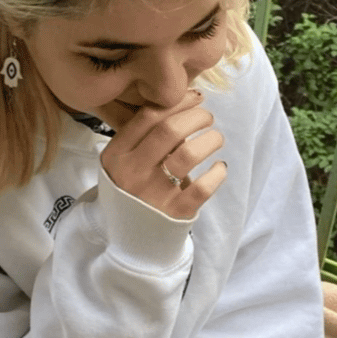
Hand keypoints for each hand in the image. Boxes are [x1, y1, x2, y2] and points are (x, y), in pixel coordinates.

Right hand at [100, 90, 226, 218]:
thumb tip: (184, 106)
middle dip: (196, 116)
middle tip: (207, 117)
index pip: (148, 117)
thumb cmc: (132, 192)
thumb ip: (145, 139)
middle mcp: (133, 172)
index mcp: (117, 155)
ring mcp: (154, 194)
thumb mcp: (123, 164)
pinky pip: (203, 187)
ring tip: (215, 138)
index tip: (194, 98)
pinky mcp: (175, 213)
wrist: (131, 240)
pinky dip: (217, 173)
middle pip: (170, 130)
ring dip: (210, 139)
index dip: (177, 102)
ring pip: (188, 154)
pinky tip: (219, 167)